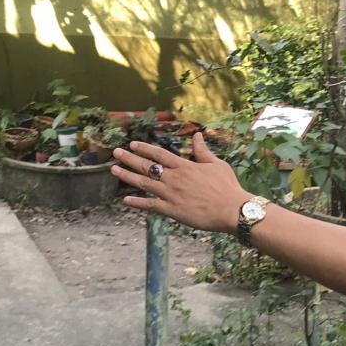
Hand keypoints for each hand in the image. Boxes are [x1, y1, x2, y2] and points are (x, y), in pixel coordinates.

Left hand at [111, 133, 251, 232]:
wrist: (231, 210)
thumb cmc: (227, 187)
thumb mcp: (217, 164)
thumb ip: (203, 151)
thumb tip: (198, 135)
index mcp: (185, 166)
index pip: (159, 154)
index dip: (145, 148)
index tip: (133, 144)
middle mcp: (174, 178)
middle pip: (147, 166)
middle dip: (129, 158)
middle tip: (116, 153)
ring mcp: (171, 194)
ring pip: (144, 183)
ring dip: (127, 176)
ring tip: (114, 170)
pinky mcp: (172, 210)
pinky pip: (150, 205)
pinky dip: (137, 203)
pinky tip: (126, 200)